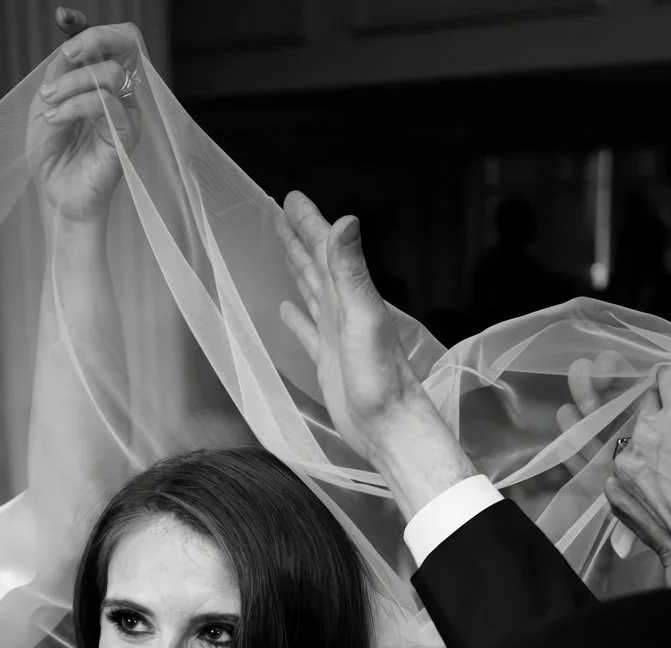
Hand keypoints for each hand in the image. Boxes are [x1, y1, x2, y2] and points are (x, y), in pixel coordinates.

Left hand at [27, 22, 140, 223]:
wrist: (57, 198)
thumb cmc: (52, 156)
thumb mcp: (45, 105)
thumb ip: (58, 75)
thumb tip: (67, 50)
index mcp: (99, 81)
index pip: (107, 40)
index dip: (86, 24)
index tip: (62, 16)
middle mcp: (118, 92)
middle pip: (126, 42)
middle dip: (94, 39)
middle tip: (66, 57)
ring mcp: (127, 111)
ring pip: (110, 73)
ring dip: (72, 84)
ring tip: (49, 104)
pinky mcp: (128, 133)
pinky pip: (106, 103)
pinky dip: (74, 106)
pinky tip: (55, 120)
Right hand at [277, 192, 471, 517]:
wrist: (387, 425)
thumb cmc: (379, 377)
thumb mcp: (363, 317)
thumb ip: (351, 270)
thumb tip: (346, 220)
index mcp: (350, 294)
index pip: (325, 249)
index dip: (309, 223)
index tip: (291, 199)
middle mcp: (343, 309)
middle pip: (317, 265)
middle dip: (301, 238)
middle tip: (282, 212)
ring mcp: (335, 335)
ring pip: (312, 292)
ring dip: (299, 270)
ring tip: (284, 249)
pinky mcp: (328, 360)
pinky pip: (307, 331)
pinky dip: (296, 318)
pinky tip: (286, 309)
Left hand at [601, 365, 670, 587]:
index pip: (666, 375)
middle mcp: (646, 432)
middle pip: (645, 404)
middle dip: (659, 414)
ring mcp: (624, 460)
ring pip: (632, 437)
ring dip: (645, 445)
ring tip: (666, 472)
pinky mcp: (613, 485)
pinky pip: (621, 466)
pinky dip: (634, 473)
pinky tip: (654, 490)